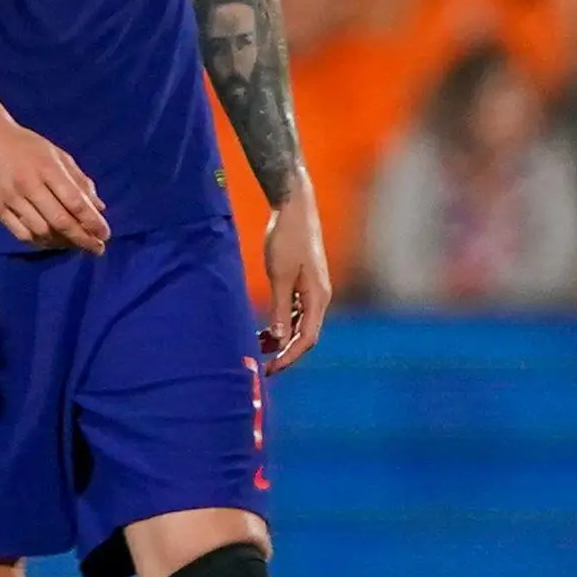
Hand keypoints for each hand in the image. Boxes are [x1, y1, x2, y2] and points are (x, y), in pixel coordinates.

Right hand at [0, 116, 106, 251]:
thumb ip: (78, 180)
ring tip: (75, 245)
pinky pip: (21, 234)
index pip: (75, 202)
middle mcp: (29, 184)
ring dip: (62, 243)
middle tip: (97, 249)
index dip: (92, 222)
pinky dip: (40, 242)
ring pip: (41, 231)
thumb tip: (99, 208)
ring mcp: (11, 197)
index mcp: (47, 167)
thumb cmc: (25, 145)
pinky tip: (51, 242)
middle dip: (83, 239)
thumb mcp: (56, 155)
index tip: (105, 235)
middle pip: (60, 221)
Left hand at [258, 186, 330, 371]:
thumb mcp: (279, 276)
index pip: (307, 339)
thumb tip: (280, 340)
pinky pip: (295, 311)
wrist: (294, 207)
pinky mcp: (305, 282)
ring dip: (281, 337)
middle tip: (262, 365)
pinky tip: (265, 327)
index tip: (270, 370)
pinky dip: (282, 321)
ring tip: (257, 345)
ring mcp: (313, 290)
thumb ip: (280, 309)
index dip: (289, 357)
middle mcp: (320, 297)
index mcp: (317, 298)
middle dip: (285, 352)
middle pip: (306, 335)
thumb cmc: (287, 239)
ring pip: (300, 324)